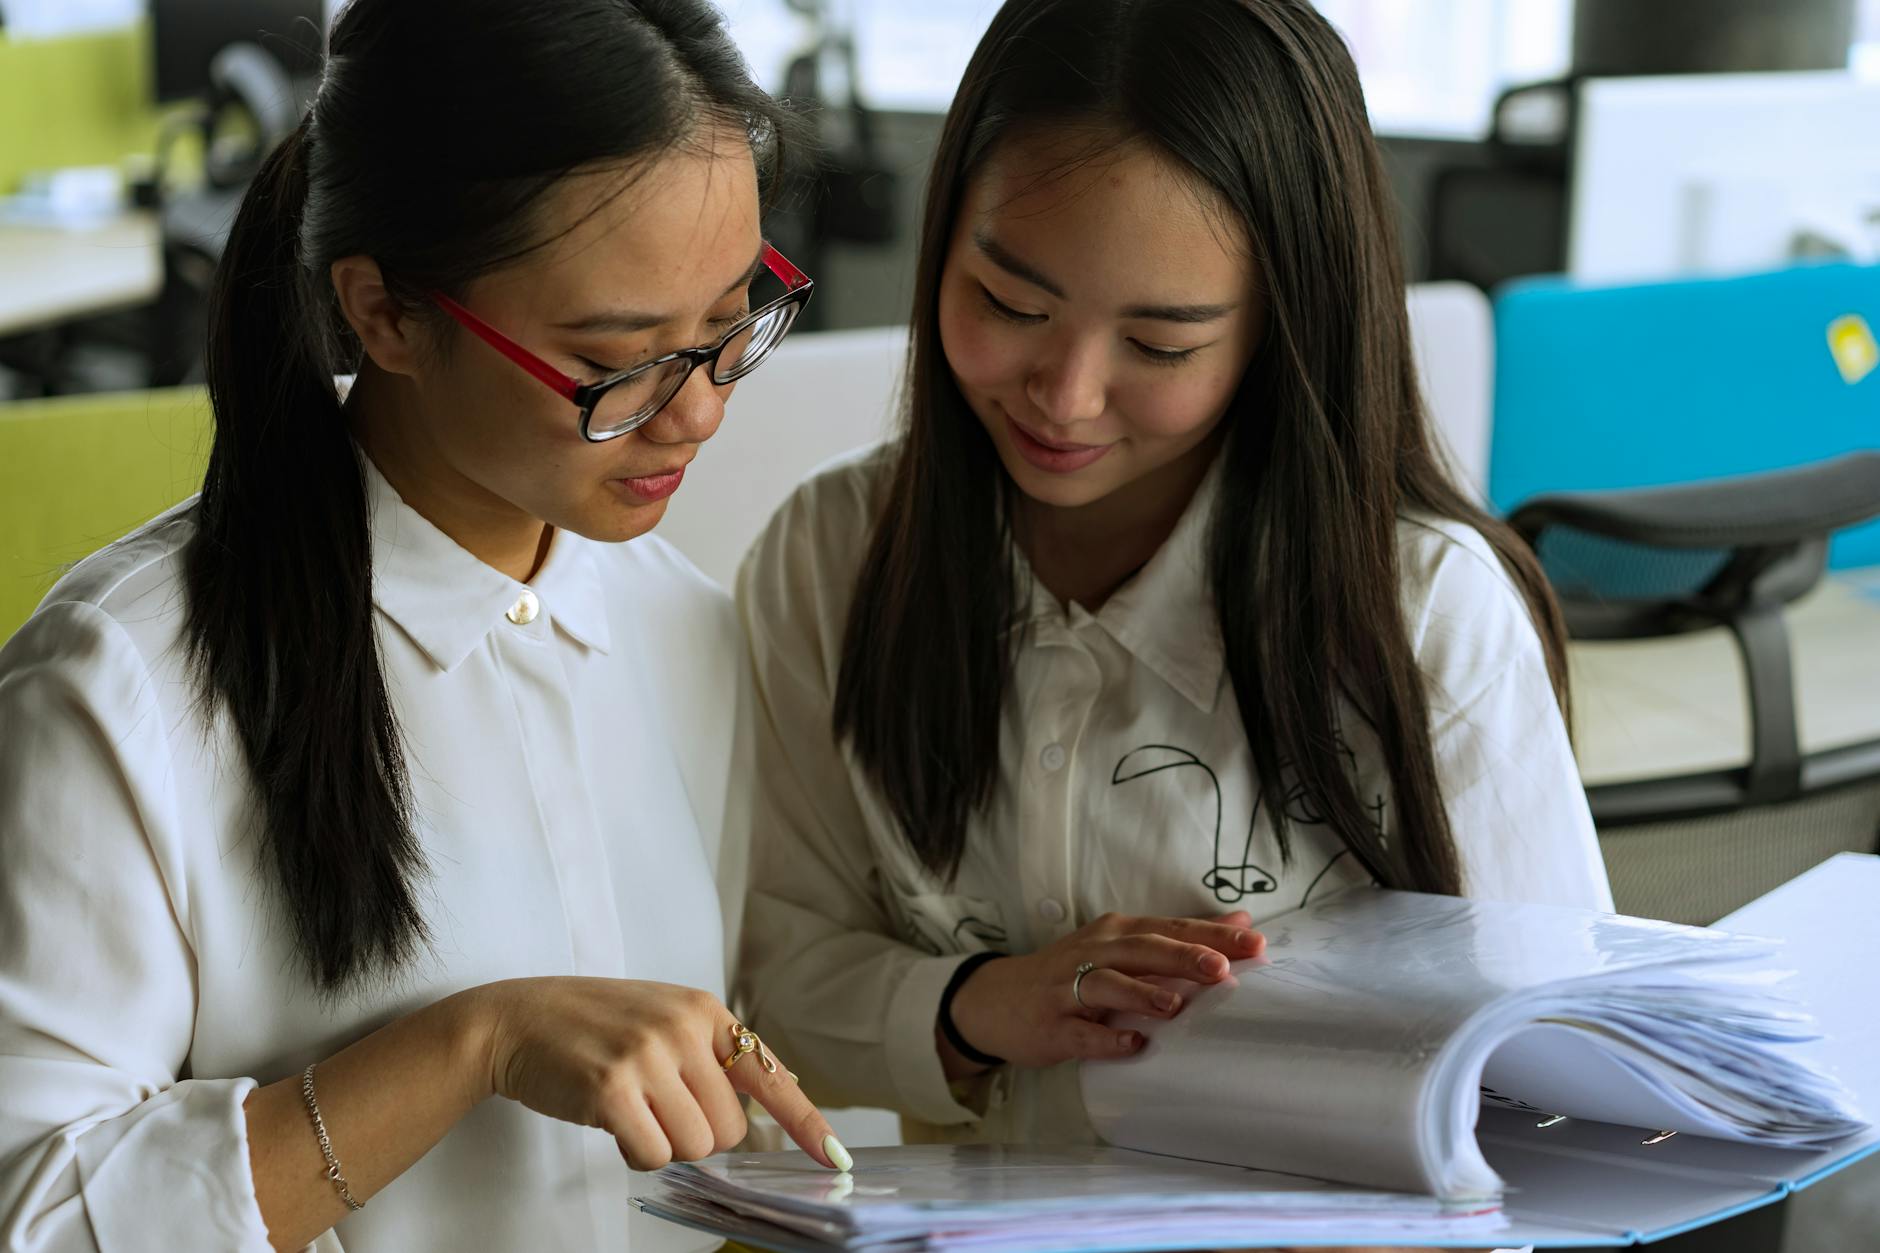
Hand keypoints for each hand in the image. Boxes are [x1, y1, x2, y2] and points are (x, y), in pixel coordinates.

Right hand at [471, 977, 844, 1171]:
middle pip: (729, 1130)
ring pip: (695, 1148)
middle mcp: (684, 1027)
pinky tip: (610, 1121)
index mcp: (704, 1010)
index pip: (768, 1073)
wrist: (516, 1020)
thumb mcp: (662, 1019)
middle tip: (656, 1109)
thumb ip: (709, 1055)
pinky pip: (653, 1155)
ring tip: (630, 1109)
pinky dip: (635, 1153)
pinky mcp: (613, 1087)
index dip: (805, 1121)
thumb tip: (761, 1117)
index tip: (834, 1157)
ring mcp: (648, 1055)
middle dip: (696, 1136)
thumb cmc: (593, 1026)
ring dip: (663, 1145)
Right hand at [942, 911, 1263, 1072]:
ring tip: (1174, 1004)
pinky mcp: (1052, 1025)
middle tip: (1222, 967)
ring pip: (1107, 985)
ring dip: (1141, 993)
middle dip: (1182, 957)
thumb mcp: (1122, 946)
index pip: (1170, 928)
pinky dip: (1106, 1037)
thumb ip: (1179, 936)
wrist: (996, 999)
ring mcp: (1068, 989)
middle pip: (1141, 949)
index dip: (1211, 935)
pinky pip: (1081, 1032)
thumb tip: (1241, 920)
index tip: (1255, 943)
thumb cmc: (1071, 973)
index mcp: (1115, 932)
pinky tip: (1132, 1044)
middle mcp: (1093, 953)